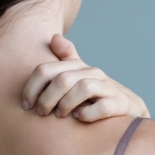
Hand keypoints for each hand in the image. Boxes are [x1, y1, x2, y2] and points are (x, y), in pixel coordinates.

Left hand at [22, 34, 149, 121]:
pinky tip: (80, 118)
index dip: (31, 87)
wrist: (129, 108)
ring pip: (83, 88)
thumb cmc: (94, 93)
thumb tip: (54, 36)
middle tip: (42, 113)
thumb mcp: (77, 75)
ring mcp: (108, 87)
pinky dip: (88, 114)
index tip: (26, 105)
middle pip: (62, 79)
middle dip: (47, 99)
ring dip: (66, 104)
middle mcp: (92, 73)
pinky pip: (103, 107)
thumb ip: (65, 57)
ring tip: (60, 116)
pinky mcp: (120, 104)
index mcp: (77, 66)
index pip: (45, 70)